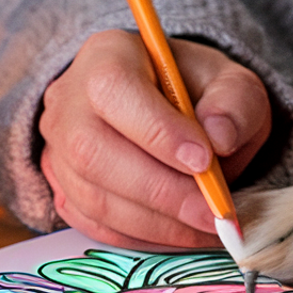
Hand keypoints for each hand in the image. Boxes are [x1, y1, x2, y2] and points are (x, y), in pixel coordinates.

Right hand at [38, 31, 273, 248]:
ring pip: (92, 196)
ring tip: (205, 227)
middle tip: (213, 212)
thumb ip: (235, 102)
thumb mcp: (231, 81)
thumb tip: (220, 138)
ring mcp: (58, 148)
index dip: (157, 130)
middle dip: (161, 191)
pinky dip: (141, 237)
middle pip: (93, 150)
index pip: (114, 89)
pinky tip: (180, 232)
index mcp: (106, 55)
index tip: (204, 160)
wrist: (169, 110)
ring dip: (156, 222)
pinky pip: (93, 224)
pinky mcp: (63, 189)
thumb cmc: (197, 92)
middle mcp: (69, 101)